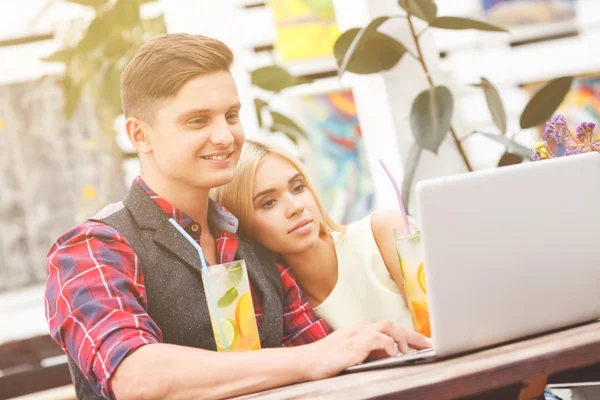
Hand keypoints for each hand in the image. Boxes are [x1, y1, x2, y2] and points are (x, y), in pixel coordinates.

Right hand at [301, 320, 430, 380]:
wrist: (306, 362)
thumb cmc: (327, 360)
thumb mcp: (353, 354)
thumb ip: (371, 352)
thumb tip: (393, 354)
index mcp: (362, 330)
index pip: (390, 328)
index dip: (409, 335)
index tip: (425, 343)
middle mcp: (361, 328)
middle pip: (392, 324)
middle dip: (413, 335)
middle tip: (428, 346)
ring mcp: (357, 335)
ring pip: (387, 326)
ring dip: (401, 337)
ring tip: (408, 351)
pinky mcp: (353, 345)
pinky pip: (377, 338)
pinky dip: (388, 344)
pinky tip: (393, 354)